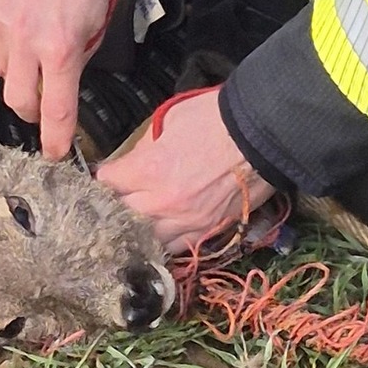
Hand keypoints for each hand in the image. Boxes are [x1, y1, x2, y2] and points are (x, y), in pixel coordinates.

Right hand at [0, 0, 119, 158]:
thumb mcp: (98, 22)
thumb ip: (78, 57)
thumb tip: (61, 85)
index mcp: (62, 48)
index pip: (56, 110)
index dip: (55, 138)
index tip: (54, 154)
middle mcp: (25, 41)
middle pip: (18, 98)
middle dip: (32, 105)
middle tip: (42, 95)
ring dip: (14, 68)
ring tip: (29, 43)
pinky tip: (11, 24)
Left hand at [97, 87, 275, 255]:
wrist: (263, 134)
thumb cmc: (217, 118)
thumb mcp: (172, 118)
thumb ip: (147, 144)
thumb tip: (134, 159)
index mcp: (150, 168)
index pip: (107, 182)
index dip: (104, 176)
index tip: (108, 174)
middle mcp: (163, 202)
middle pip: (120, 217)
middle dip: (114, 206)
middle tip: (114, 199)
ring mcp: (186, 222)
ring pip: (144, 240)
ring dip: (136, 229)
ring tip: (134, 222)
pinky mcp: (207, 232)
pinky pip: (175, 248)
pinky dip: (164, 242)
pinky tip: (160, 233)